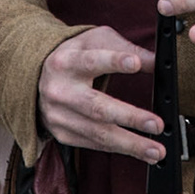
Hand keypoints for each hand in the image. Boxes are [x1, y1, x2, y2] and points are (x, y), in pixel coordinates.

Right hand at [37, 27, 164, 161]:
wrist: (38, 77)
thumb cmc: (75, 56)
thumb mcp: (96, 41)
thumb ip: (126, 48)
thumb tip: (156, 62)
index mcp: (67, 61)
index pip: (92, 60)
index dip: (114, 62)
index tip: (136, 63)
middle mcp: (60, 90)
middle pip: (97, 107)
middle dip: (129, 117)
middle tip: (156, 124)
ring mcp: (59, 116)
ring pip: (98, 133)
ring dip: (131, 144)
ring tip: (156, 150)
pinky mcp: (63, 134)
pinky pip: (95, 144)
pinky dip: (120, 149)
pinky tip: (140, 152)